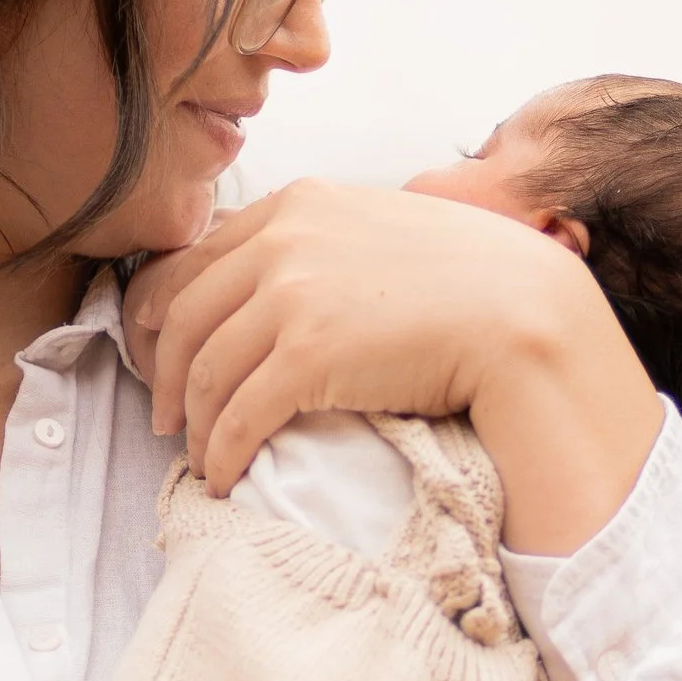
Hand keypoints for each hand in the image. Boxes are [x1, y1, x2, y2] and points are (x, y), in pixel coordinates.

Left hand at [125, 180, 661, 549]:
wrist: (522, 311)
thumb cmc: (471, 276)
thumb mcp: (385, 226)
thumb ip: (327, 237)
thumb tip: (286, 274)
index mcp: (299, 204)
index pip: (197, 256)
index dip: (165, 311)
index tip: (159, 345)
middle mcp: (284, 242)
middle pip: (185, 316)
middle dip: (165, 373)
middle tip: (167, 415)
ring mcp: (292, 298)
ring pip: (205, 371)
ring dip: (193, 423)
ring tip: (197, 452)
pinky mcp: (307, 359)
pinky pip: (237, 417)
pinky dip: (220, 454)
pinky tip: (222, 476)